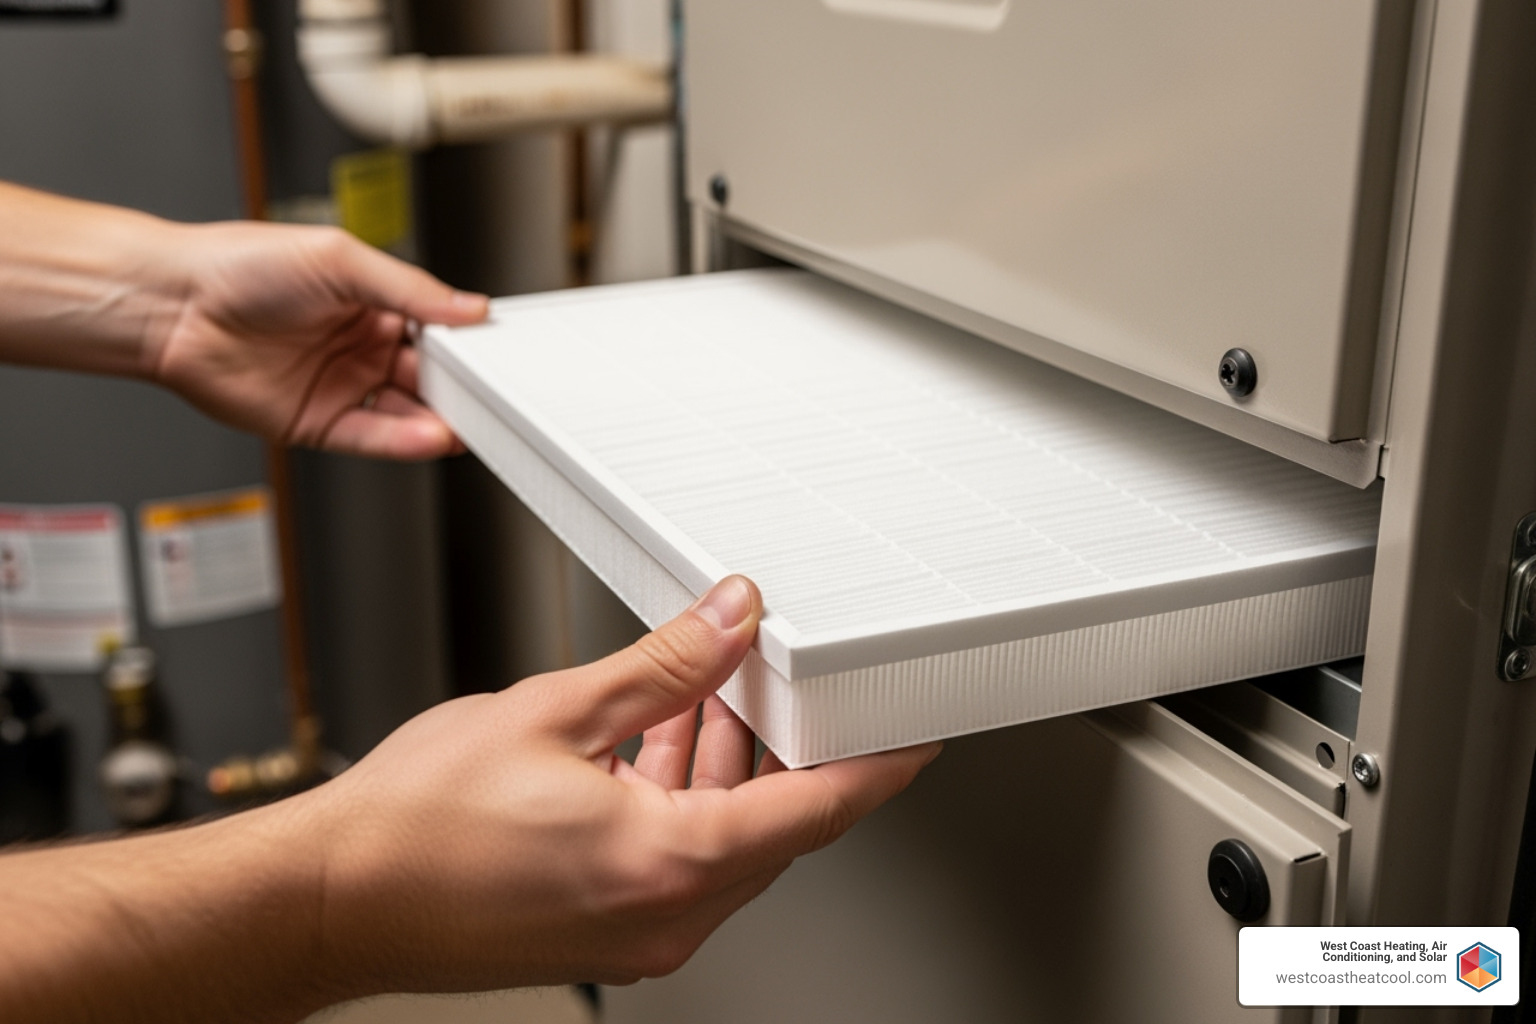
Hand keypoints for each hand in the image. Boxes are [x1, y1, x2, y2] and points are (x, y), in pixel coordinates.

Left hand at [147, 221, 487, 459]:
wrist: (173, 306)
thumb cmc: (239, 264)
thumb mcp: (340, 259)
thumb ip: (409, 288)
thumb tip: (468, 307)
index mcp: (372, 302)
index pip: (435, 328)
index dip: (464, 341)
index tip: (494, 351)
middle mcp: (360, 346)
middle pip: (428, 375)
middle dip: (460, 387)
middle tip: (492, 394)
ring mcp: (341, 386)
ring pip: (406, 412)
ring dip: (440, 419)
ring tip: (469, 422)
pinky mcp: (318, 423)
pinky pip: (371, 437)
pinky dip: (404, 440)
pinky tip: (431, 436)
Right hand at [292, 575, 939, 994]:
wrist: (331, 898)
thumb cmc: (415, 826)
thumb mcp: (556, 713)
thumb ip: (660, 665)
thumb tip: (728, 620)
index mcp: (669, 863)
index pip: (817, 810)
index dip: (877, 767)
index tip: (915, 738)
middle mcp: (664, 916)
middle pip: (773, 827)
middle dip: (786, 750)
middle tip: (793, 686)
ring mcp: (633, 934)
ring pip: (722, 843)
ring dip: (725, 771)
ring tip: (708, 697)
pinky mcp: (600, 933)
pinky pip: (676, 864)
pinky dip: (681, 804)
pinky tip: (654, 746)